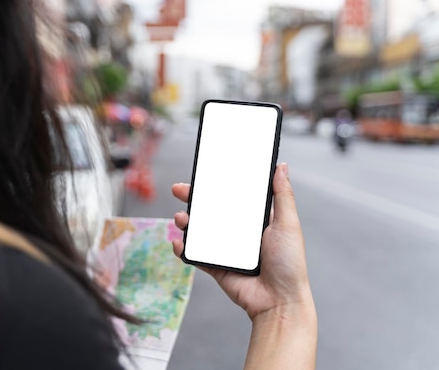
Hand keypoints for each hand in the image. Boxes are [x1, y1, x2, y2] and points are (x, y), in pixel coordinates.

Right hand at [171, 163, 313, 321]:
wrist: (279, 301)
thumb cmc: (289, 263)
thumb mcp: (288, 223)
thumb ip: (283, 195)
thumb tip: (281, 167)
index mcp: (254, 220)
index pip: (232, 197)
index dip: (216, 185)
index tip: (203, 174)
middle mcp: (238, 233)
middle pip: (210, 211)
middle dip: (192, 200)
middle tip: (179, 190)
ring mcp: (225, 250)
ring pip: (199, 231)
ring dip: (186, 222)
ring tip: (180, 219)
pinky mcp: (216, 267)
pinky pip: (195, 256)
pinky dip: (183, 249)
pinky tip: (178, 243)